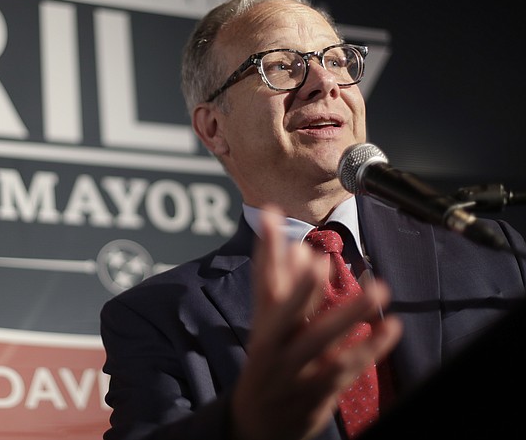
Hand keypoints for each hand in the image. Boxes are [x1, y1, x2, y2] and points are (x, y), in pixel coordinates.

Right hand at [230, 207, 402, 439]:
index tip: (283, 227)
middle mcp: (274, 350)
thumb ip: (282, 284)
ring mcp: (296, 373)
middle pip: (287, 318)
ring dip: (348, 316)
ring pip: (322, 344)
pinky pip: (346, 370)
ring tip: (377, 289)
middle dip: (302, 290)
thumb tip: (300, 246)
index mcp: (262, 328)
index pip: (264, 288)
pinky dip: (369, 348)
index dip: (270, 254)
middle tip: (321, 261)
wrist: (256, 424)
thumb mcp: (268, 325)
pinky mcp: (318, 393)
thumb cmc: (267, 362)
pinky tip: (390, 327)